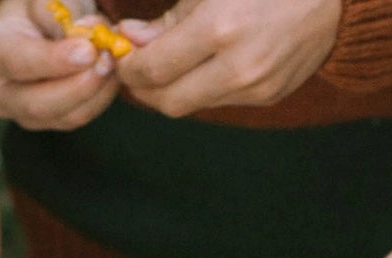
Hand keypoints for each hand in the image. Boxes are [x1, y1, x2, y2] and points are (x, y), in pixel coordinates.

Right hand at [0, 0, 138, 130]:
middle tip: (107, 59)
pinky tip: (112, 72)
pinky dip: (101, 95)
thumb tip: (80, 35)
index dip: (52, 60)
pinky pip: (78, 117)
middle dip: (78, 85)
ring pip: (63, 116)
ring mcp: (21, 115)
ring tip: (113, 57)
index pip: (16, 62)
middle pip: (37, 104)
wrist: (37, 24)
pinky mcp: (48, 122)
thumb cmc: (38, 5)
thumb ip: (54, 10)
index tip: (87, 50)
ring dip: (97, 89)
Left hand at [115, 0, 339, 115]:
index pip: (154, 69)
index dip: (129, 67)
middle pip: (168, 101)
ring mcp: (256, 87)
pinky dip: (204, 87)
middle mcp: (238, 66)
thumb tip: (129, 39)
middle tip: (137, 68)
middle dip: (145, 89)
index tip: (122, 56)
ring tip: (168, 63)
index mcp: (220, 27)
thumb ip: (169, 18)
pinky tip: (205, 64)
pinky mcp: (269, 96)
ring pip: (193, 105)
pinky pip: (221, 101)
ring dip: (173, 89)